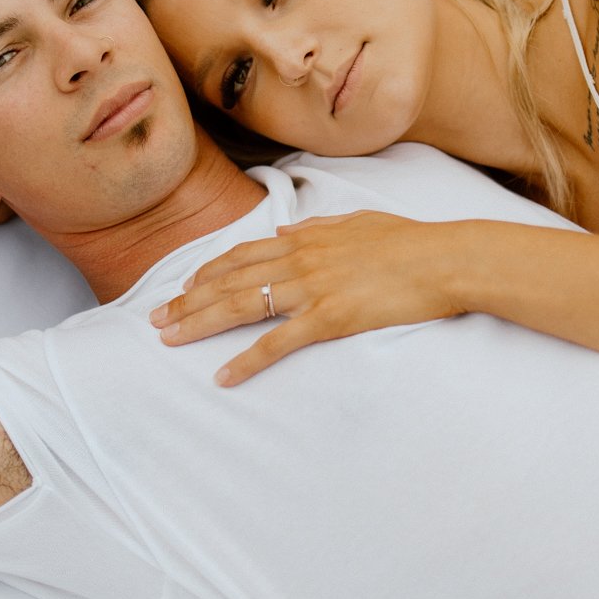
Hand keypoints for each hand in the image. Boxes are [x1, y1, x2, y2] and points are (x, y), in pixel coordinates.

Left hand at [148, 211, 464, 384]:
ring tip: (168, 340)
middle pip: (229, 281)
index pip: (242, 255)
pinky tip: (223, 376)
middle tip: (153, 319)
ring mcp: (312, 289)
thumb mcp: (358, 222)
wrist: (445, 259)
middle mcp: (300, 261)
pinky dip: (247, 360)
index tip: (183, 287)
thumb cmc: (409, 242)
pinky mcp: (330, 318)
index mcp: (306, 240)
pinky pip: (278, 343)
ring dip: (200, 323)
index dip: (208, 272)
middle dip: (187, 300)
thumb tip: (286, 231)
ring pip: (242, 306)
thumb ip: (317, 228)